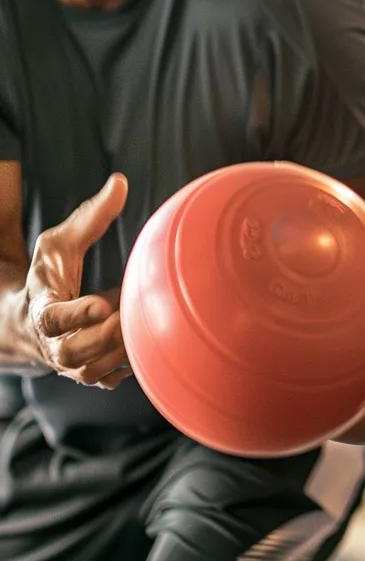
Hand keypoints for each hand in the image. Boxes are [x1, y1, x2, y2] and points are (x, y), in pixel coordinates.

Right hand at [25, 174, 132, 389]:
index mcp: (42, 310)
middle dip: (105, 334)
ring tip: (136, 319)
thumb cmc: (48, 276)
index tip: (102, 302)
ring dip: (120, 347)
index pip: (54, 318)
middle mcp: (53, 343)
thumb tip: (120, 182)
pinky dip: (127, 362)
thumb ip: (90, 217)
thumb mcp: (60, 244)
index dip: (77, 314)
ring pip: (95, 369)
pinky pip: (110, 378)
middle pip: (75, 352)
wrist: (28, 322)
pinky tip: (142, 339)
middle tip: (129, 311)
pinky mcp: (88, 374)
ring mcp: (70, 364)